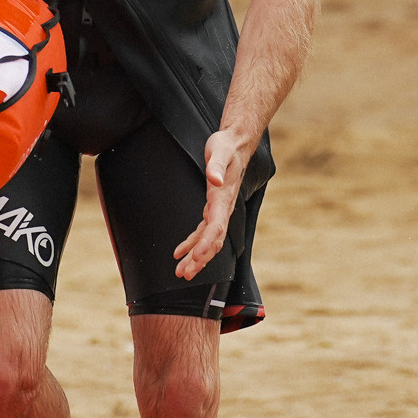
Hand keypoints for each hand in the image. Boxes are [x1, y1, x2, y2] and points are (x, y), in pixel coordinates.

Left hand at [171, 125, 254, 280]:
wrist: (236, 144)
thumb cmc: (227, 147)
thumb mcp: (220, 151)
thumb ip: (216, 166)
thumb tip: (214, 180)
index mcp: (224, 198)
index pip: (216, 226)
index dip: (206, 243)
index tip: (197, 257)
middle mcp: (223, 208)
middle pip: (213, 240)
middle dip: (200, 258)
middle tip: (185, 273)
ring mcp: (219, 210)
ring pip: (208, 240)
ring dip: (196, 257)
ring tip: (182, 272)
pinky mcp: (214, 207)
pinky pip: (204, 232)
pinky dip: (193, 244)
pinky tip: (180, 252)